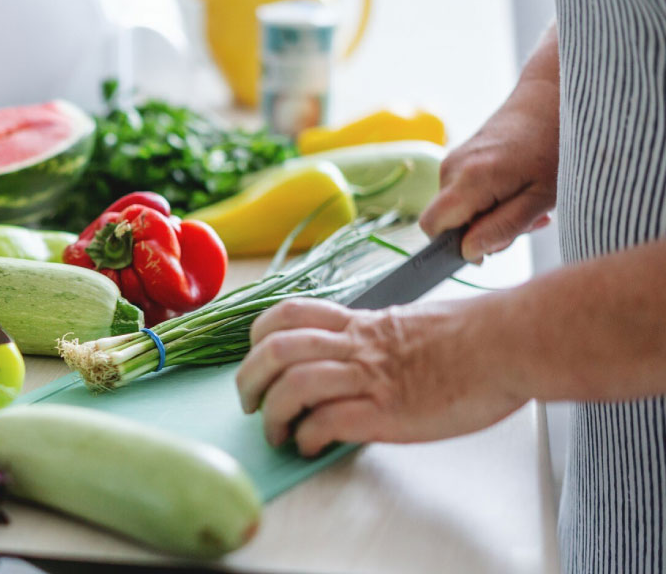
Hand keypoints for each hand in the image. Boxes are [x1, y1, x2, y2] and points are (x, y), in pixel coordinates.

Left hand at [234, 298, 527, 455]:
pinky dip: (307, 436)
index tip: (256, 354)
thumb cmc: (478, 334)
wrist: (511, 342)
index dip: (260, 333)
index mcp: (362, 323)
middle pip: (276, 348)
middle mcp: (357, 347)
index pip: (291, 314)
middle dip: (249, 377)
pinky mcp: (386, 412)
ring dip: (272, 413)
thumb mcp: (415, 322)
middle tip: (249, 401)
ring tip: (275, 432)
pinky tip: (310, 445)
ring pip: (292, 384)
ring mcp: (370, 378)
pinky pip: (327, 420)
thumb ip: (381, 336)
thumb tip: (368, 352)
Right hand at [419, 81, 558, 262]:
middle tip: (525, 222)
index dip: (455, 245)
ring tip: (527, 203)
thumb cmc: (556, 146)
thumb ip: (502, 228)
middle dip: (480, 231)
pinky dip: (488, 200)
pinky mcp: (460, 156)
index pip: (432, 227)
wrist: (552, 97)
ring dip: (488, 215)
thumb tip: (468, 252)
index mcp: (470, 179)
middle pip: (447, 220)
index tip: (492, 245)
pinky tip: (518, 191)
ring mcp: (453, 159)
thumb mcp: (541, 198)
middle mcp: (452, 168)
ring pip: (457, 208)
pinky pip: (463, 192)